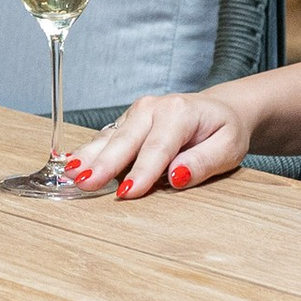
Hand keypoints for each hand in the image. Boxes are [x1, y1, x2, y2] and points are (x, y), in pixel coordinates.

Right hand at [61, 88, 255, 198]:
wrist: (219, 110)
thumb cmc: (224, 131)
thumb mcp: (229, 148)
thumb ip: (203, 161)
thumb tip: (176, 176)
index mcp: (179, 113)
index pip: (158, 148)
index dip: (142, 172)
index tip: (128, 192)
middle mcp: (153, 108)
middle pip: (126, 140)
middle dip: (105, 163)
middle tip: (86, 182)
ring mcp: (137, 113)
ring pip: (110, 138)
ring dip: (90, 156)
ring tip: (71, 173)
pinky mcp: (127, 121)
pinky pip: (106, 137)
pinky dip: (89, 151)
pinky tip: (72, 162)